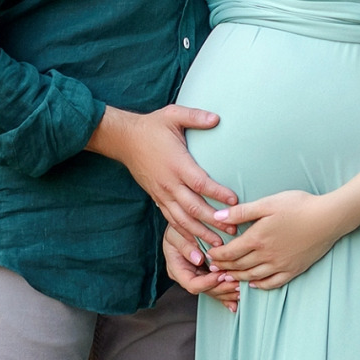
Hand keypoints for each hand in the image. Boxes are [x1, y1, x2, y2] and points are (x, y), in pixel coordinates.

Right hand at [87, 105, 238, 247]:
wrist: (125, 139)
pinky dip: (184, 234)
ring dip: (201, 233)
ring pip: (182, 219)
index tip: (235, 201)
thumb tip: (217, 118)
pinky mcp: (157, 198)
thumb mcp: (173, 115)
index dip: (217, 193)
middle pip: (193, 208)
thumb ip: (195, 117)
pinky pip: (172, 220)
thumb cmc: (152, 126)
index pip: (200, 183)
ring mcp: (162, 193)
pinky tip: (196, 243)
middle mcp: (169, 182)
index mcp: (176, 163)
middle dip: (214, 221)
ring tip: (218, 244)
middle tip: (233, 231)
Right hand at [163, 225, 238, 311]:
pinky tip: (238, 295)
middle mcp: (187, 277)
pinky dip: (228, 291)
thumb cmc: (177, 227)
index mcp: (176, 269)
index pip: (192, 284)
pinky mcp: (207, 276)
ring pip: (214, 292)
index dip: (208, 283)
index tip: (221, 274)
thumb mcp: (176, 233)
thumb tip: (198, 259)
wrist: (182, 221)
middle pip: (206, 291)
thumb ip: (185, 246)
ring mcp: (198, 278)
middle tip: (237, 283)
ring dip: (228, 291)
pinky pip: (218, 287)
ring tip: (241, 287)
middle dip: (222, 288)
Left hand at [204, 190, 342, 289]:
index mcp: (257, 238)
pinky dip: (260, 285)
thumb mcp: (267, 203)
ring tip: (227, 278)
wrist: (327, 218)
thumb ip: (241, 212)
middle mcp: (266, 256)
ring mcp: (280, 265)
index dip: (218, 256)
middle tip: (213, 269)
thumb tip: (218, 216)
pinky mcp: (293, 270)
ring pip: (253, 276)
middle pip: (239, 266)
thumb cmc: (298, 206)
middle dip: (224, 268)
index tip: (209, 256)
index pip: (230, 252)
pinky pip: (272, 283)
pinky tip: (253, 284)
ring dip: (237, 278)